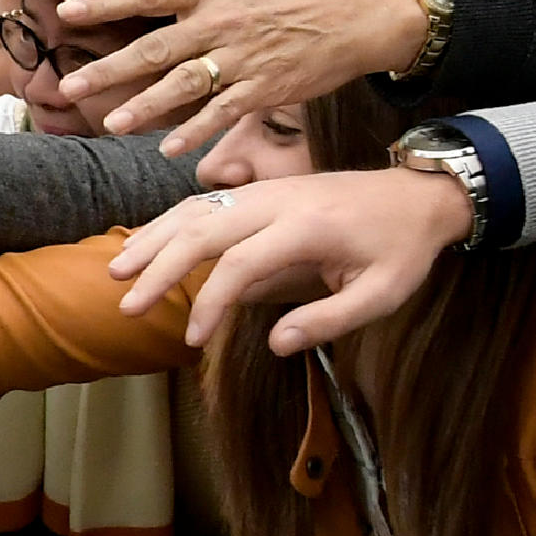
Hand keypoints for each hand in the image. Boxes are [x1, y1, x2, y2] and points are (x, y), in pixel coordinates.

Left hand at [59, 0, 429, 151]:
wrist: (361, 12)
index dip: (106, 1)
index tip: (67, 12)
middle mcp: (221, 22)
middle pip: (155, 47)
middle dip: (110, 69)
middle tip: (68, 87)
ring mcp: (243, 56)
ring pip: (185, 84)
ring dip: (146, 105)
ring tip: (112, 123)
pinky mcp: (266, 86)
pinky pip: (224, 110)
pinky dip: (198, 130)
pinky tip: (169, 149)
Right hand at [107, 166, 468, 351]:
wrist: (419, 196)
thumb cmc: (402, 249)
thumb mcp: (383, 293)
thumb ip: (329, 320)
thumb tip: (276, 345)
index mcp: (307, 227)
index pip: (240, 263)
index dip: (210, 303)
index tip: (194, 340)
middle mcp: (277, 201)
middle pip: (202, 229)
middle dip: (159, 268)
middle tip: (126, 305)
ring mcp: (264, 190)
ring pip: (194, 209)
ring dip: (152, 238)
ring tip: (117, 270)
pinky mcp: (260, 190)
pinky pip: (203, 201)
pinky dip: (168, 222)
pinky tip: (145, 242)